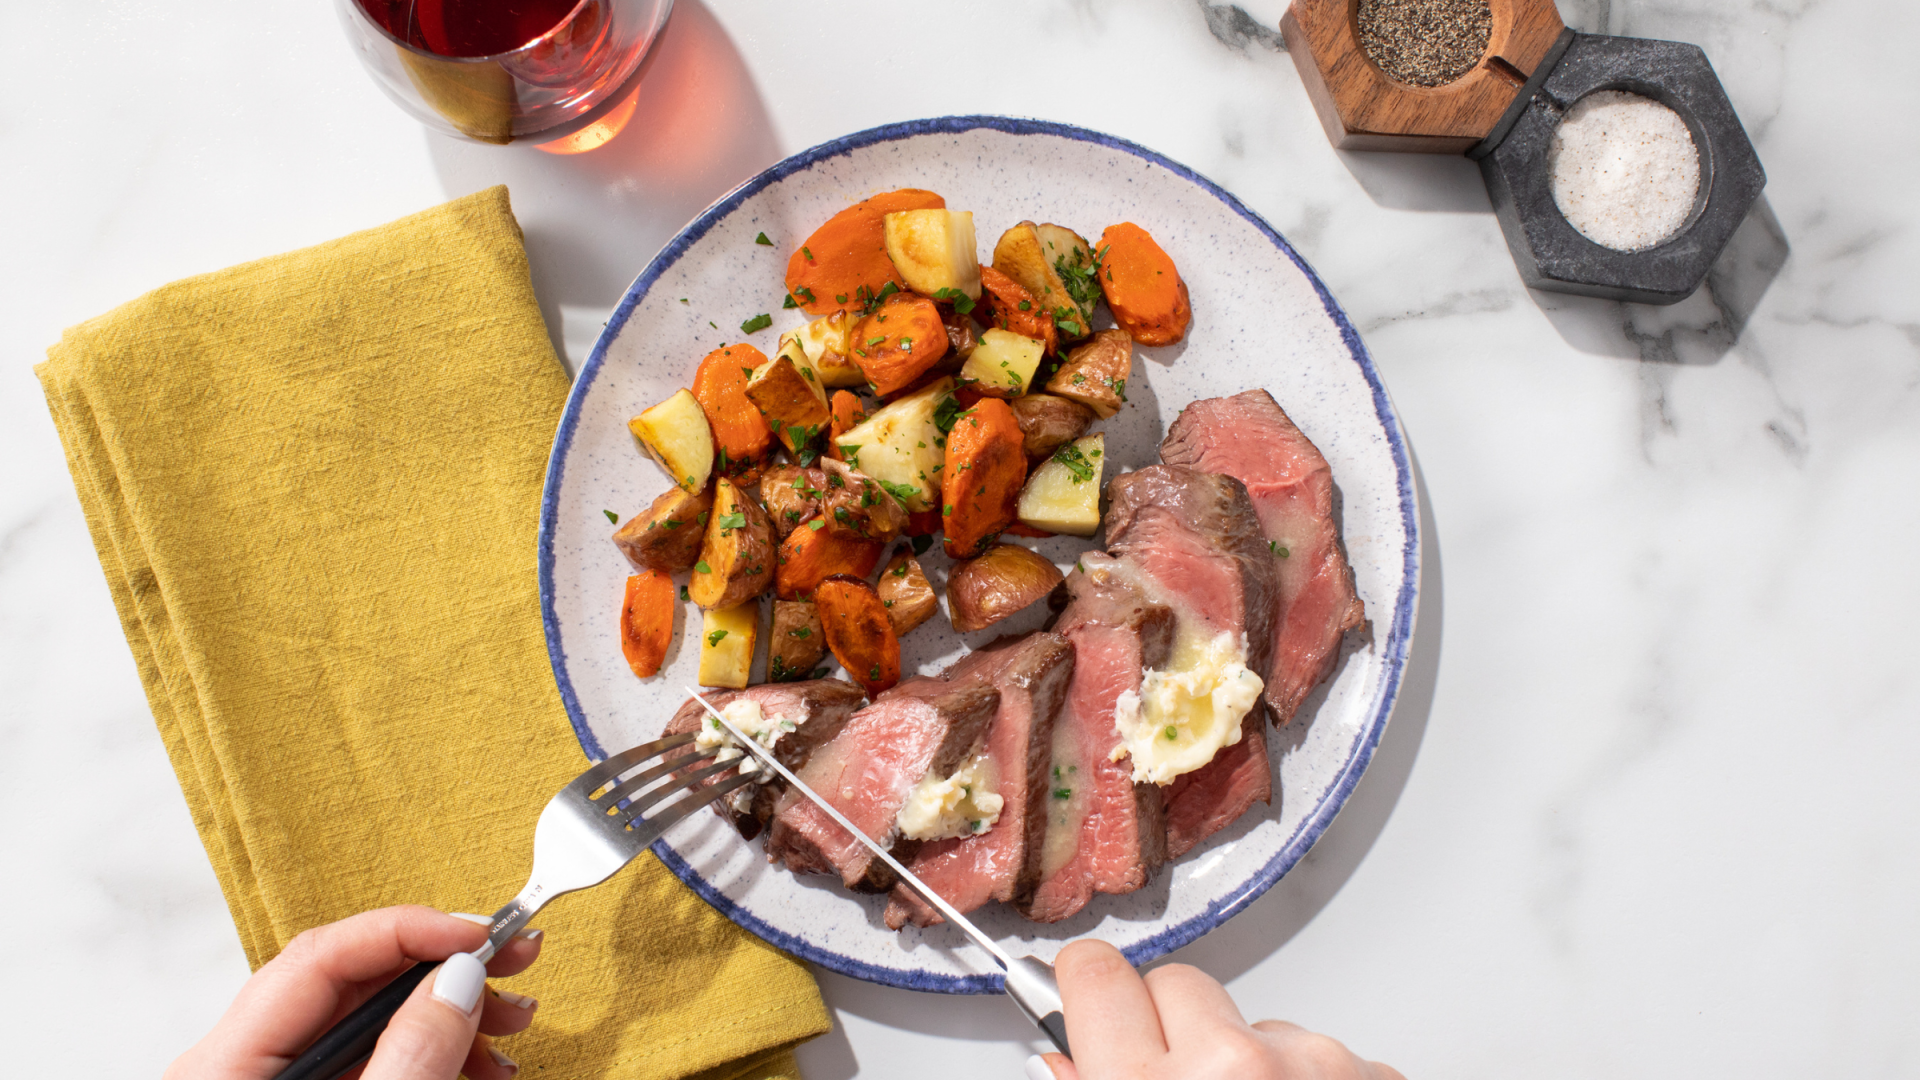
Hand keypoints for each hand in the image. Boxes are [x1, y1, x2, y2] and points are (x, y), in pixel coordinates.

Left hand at [166, 905, 544, 1079]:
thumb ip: (412, 1056)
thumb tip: (456, 980)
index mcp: (228, 1065)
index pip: (323, 953)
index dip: (411, 929)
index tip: (484, 934)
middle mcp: (245, 1066)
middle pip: (354, 982)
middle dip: (446, 969)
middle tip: (519, 959)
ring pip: (375, 1022)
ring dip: (454, 1013)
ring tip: (515, 1023)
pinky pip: (381, 1060)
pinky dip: (437, 1052)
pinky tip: (482, 1062)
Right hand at [1031, 940, 1404, 1079]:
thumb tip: (1064, 1056)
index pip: (1093, 971)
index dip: (1090, 993)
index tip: (1092, 1005)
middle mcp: (1233, 1065)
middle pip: (1177, 982)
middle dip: (1172, 1026)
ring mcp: (1313, 1064)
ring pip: (1254, 1020)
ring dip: (1249, 1060)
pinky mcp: (1372, 1072)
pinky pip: (1319, 1052)